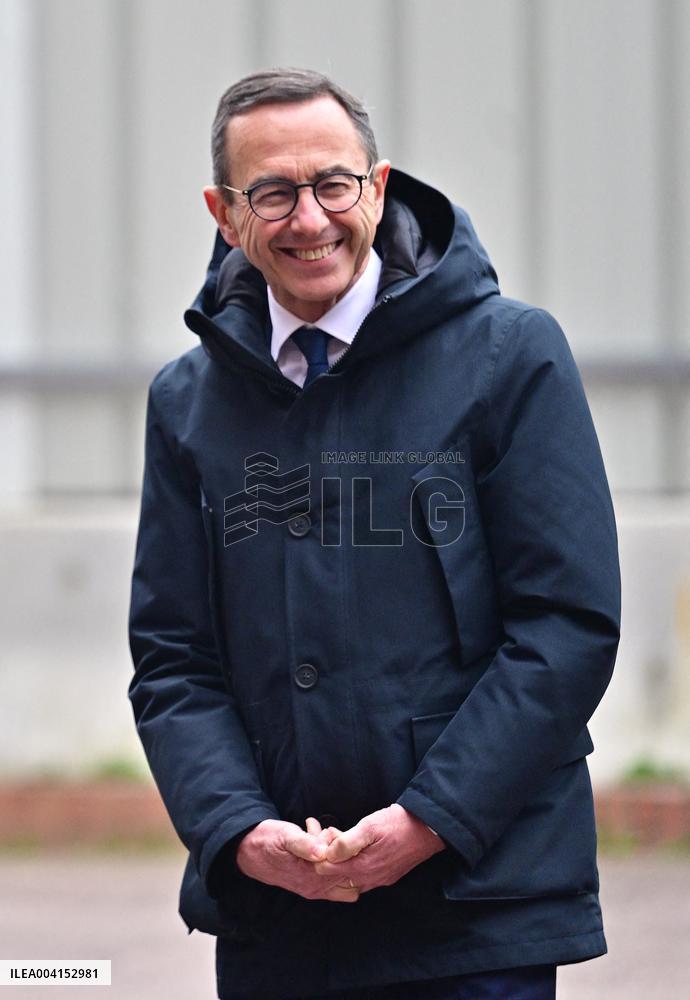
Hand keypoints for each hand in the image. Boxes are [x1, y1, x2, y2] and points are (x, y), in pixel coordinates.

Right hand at [235, 818, 359, 902]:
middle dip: (344, 853)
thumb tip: (323, 851)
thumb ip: (304, 844)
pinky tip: (313, 836)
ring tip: (317, 833)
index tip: (331, 833)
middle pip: (350, 876)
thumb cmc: (267, 841)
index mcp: (312, 878)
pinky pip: (330, 872)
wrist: (248, 851)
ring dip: (335, 853)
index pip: (348, 871)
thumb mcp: (285, 837)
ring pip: (341, 873)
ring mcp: (314, 887)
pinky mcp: (310, 882)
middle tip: (326, 832)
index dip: (346, 851)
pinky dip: (327, 855)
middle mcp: (316, 888)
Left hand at [313, 804, 444, 892]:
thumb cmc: (398, 823)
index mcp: (362, 867)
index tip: (326, 835)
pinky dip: (356, 866)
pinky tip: (360, 850)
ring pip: (350, 878)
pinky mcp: (388, 877)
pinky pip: (364, 878)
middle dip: (330, 858)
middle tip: (335, 834)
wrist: (429, 828)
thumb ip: (347, 842)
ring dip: (343, 862)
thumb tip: (328, 854)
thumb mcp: (370, 826)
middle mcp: (369, 879)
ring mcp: (380, 880)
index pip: (325, 869)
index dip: (321, 852)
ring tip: (346, 840)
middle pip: (336, 876)